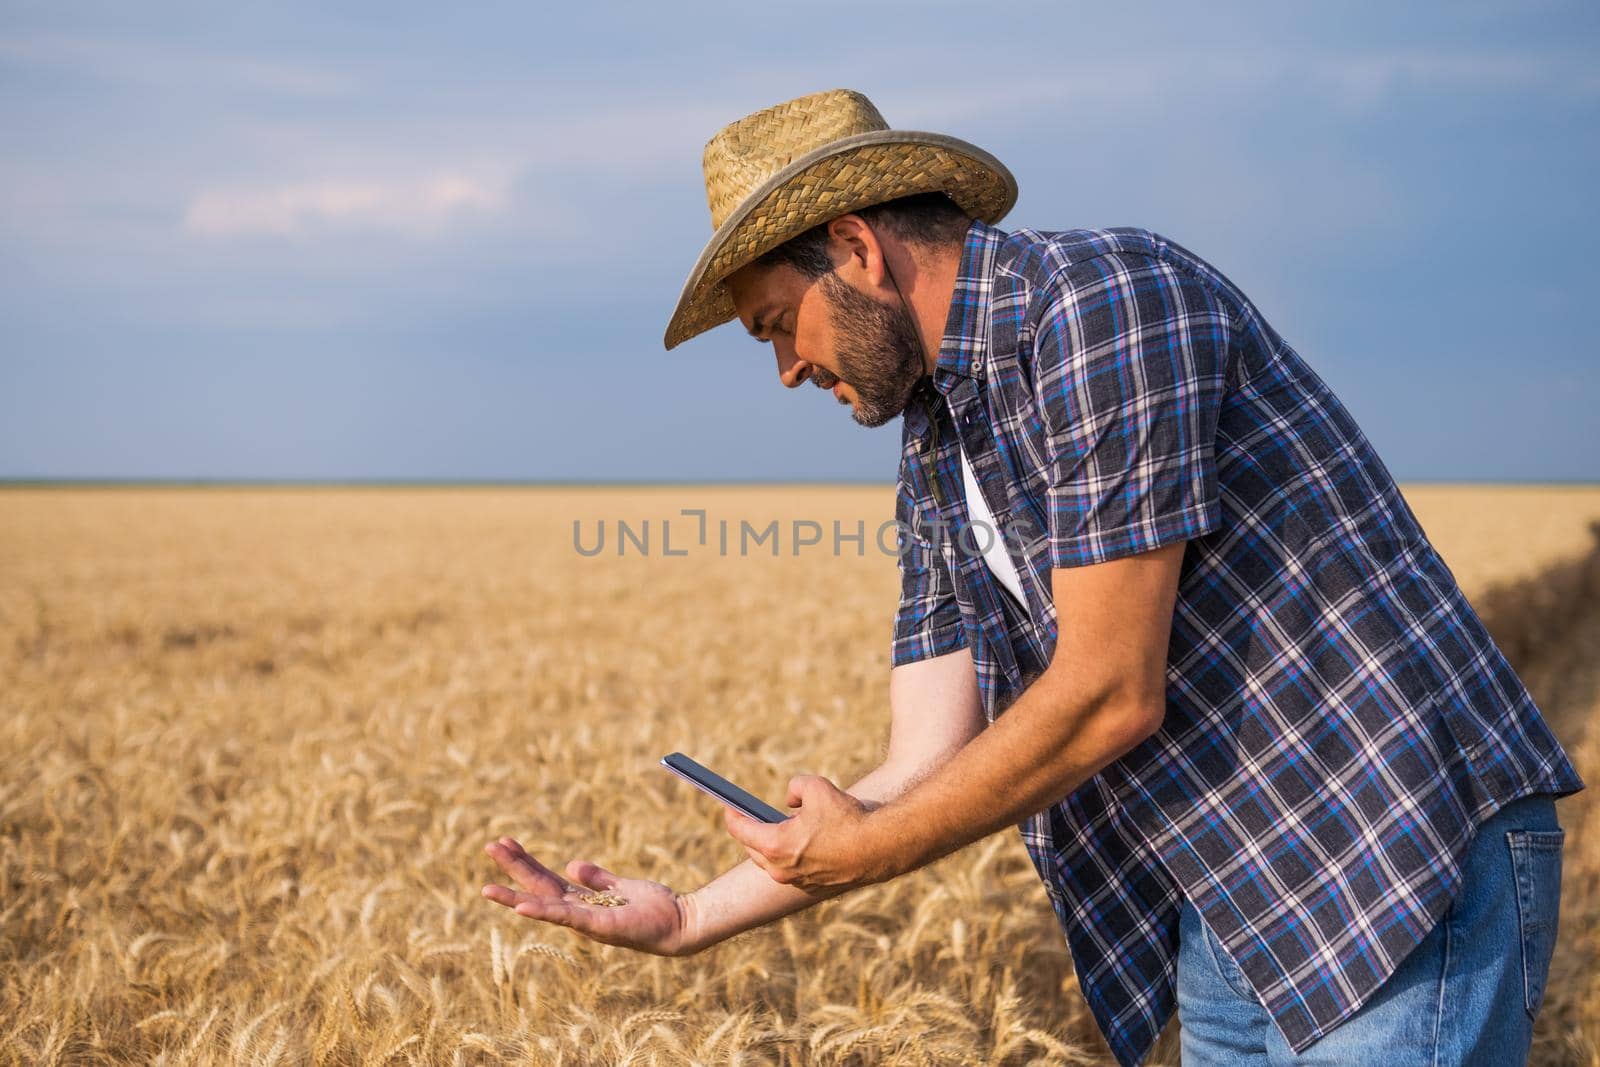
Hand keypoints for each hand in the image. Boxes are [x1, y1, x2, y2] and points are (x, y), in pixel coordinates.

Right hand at [480, 837, 693, 956]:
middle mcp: (580, 913)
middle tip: (489, 846)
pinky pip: (568, 916)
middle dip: (514, 868)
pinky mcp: (602, 925)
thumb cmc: (653, 909)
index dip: (525, 861)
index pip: (546, 879)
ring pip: (545, 904)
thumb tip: (572, 866)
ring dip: (515, 896)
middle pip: (539, 887)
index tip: (506, 841)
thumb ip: (597, 877)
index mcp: (583, 901)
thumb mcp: (620, 886)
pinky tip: (522, 906)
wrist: (681, 924)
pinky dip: (544, 911)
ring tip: (487, 888)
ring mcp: (588, 921)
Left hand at [722, 775, 902, 895]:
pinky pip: (795, 871)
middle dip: (754, 831)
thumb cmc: (846, 817)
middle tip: (757, 816)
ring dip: (776, 845)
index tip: (729, 806)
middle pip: (753, 849)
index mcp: (774, 845)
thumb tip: (791, 802)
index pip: (740, 830)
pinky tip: (808, 844)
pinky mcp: (814, 888)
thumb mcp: (815, 786)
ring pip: (774, 862)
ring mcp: (797, 882)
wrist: (878, 848)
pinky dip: (795, 857)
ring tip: (788, 828)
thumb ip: (795, 787)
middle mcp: (781, 869)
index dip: (732, 815)